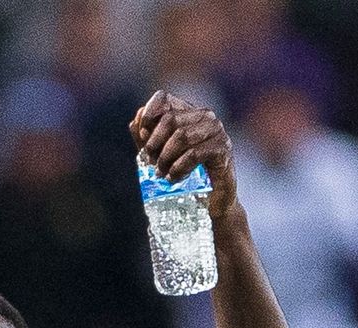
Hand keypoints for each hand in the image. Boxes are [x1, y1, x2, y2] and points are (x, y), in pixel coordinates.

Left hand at [130, 90, 237, 217]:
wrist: (209, 199)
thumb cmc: (184, 174)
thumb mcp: (159, 154)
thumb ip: (146, 138)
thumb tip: (135, 123)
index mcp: (187, 112)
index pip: (164, 98)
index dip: (149, 113)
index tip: (142, 135)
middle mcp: (204, 116)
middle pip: (170, 119)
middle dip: (154, 143)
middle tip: (150, 162)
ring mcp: (216, 130)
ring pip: (181, 136)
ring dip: (165, 157)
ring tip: (161, 173)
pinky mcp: (223, 148)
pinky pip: (194, 153)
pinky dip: (178, 168)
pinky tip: (173, 178)